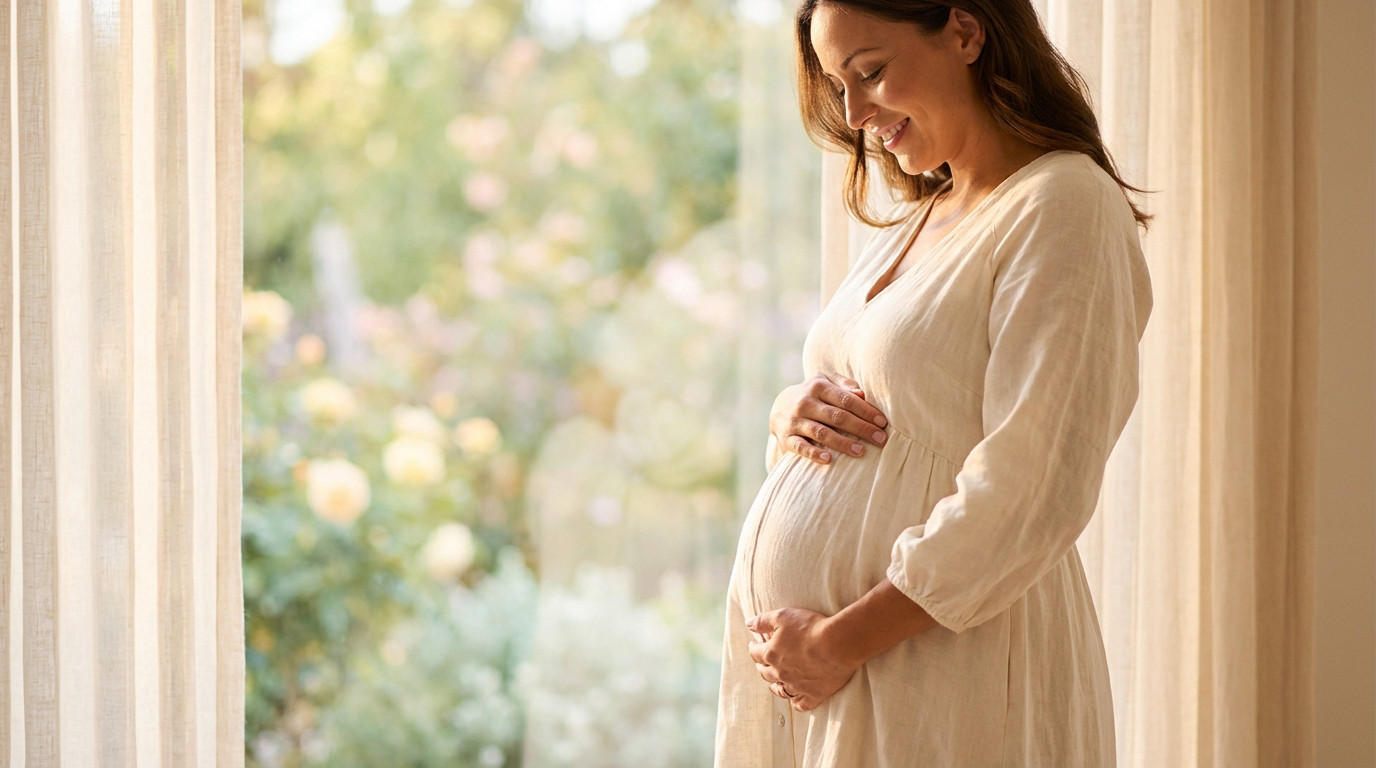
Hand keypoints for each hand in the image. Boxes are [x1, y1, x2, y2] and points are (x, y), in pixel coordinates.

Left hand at [746, 608, 860, 711]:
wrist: (838, 644)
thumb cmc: (811, 627)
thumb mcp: (783, 616)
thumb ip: (762, 620)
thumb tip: (748, 624)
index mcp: (771, 654)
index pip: (755, 653)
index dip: (753, 647)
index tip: (753, 644)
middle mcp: (781, 673)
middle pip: (765, 673)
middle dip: (761, 666)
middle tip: (762, 662)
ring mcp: (797, 686)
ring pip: (780, 690)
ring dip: (775, 686)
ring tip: (775, 683)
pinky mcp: (814, 694)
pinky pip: (801, 704)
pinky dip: (796, 701)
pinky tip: (795, 698)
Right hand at [770, 374, 888, 464]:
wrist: (779, 407)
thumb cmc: (813, 395)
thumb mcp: (825, 382)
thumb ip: (845, 385)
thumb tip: (862, 394)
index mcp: (818, 386)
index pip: (846, 399)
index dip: (866, 411)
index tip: (882, 423)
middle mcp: (805, 402)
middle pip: (837, 416)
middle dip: (861, 428)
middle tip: (881, 439)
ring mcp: (795, 421)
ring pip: (821, 432)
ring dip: (842, 443)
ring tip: (861, 451)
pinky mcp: (786, 438)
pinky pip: (801, 447)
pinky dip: (814, 454)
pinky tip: (829, 459)